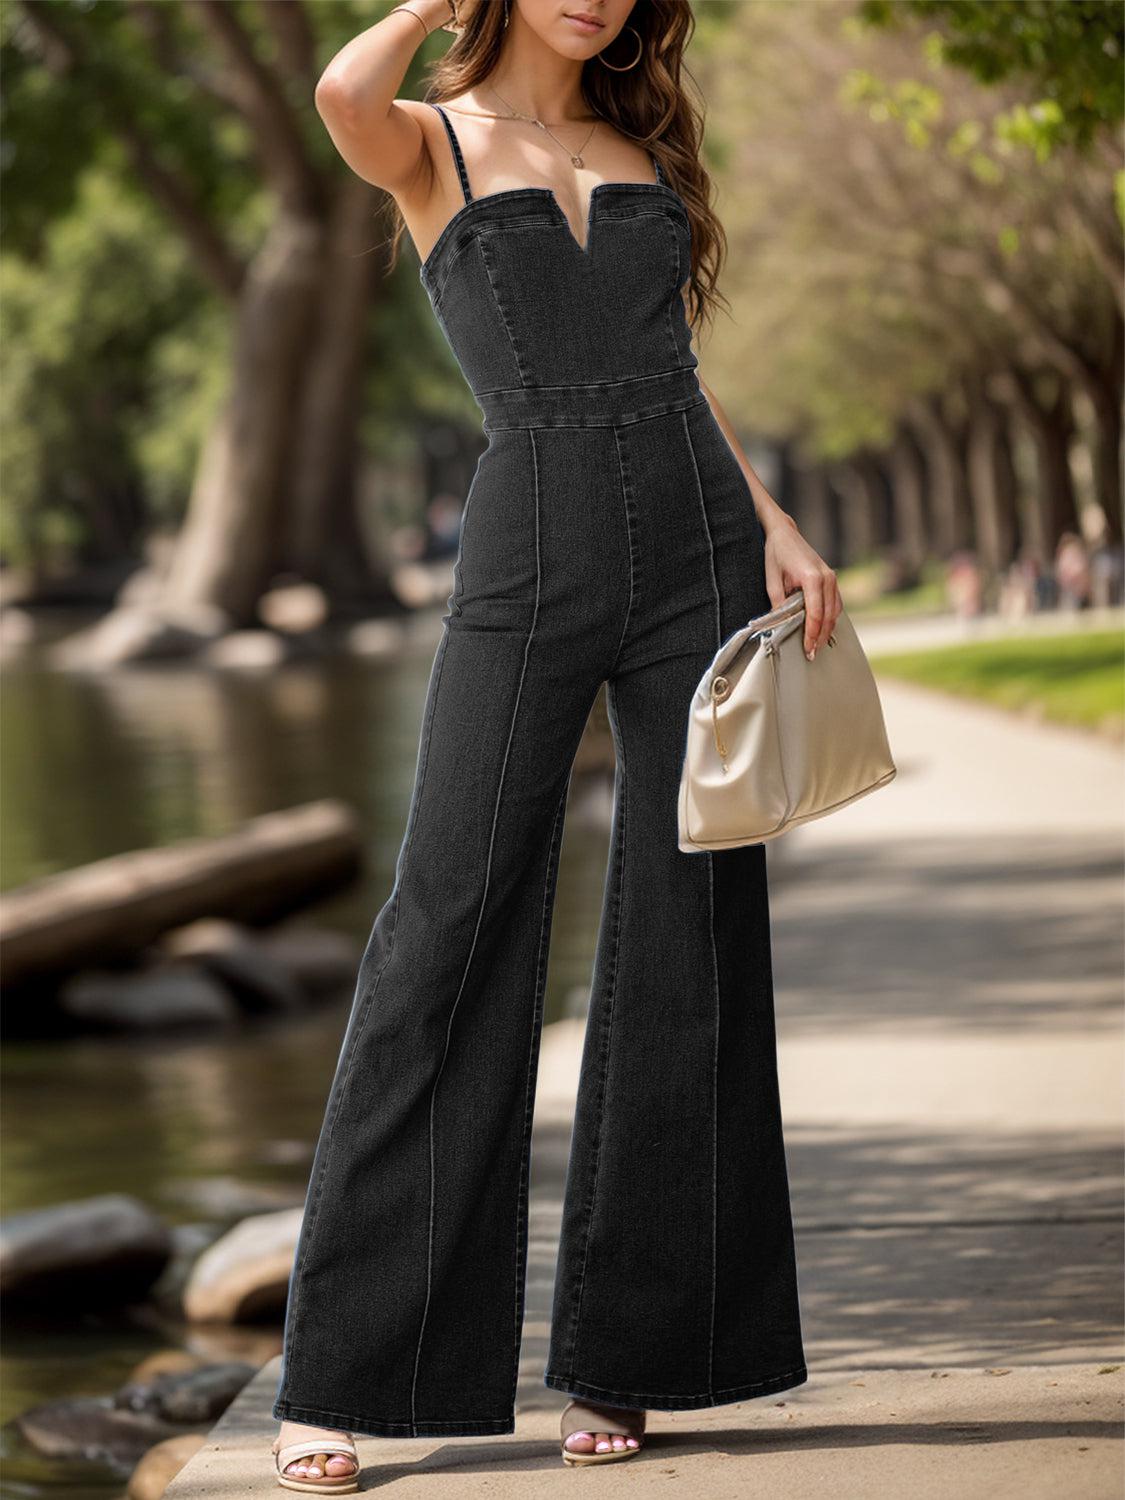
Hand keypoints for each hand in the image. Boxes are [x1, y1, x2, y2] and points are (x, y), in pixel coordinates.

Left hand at [762, 516, 842, 659]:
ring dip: (828, 630)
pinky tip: (823, 630)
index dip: (812, 634)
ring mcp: (832, 577)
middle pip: (829, 615)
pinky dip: (831, 618)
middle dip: (821, 637)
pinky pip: (836, 603)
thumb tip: (783, 625)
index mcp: (813, 577)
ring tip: (817, 645)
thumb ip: (779, 603)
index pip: (816, 613)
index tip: (807, 649)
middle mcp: (827, 577)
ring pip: (836, 611)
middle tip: (812, 654)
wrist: (784, 534)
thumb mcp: (772, 581)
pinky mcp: (832, 579)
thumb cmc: (776, 555)